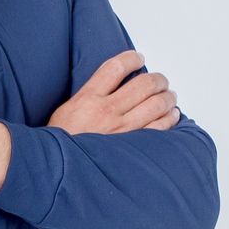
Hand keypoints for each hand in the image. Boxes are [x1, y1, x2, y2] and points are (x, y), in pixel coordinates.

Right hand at [48, 49, 178, 135]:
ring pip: (157, 104)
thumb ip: (89, 95)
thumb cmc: (61, 143)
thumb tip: (112, 84)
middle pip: (144, 84)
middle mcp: (106, 112)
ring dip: (167, 97)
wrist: (57, 170)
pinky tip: (171, 114)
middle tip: (160, 81)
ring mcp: (121, 130)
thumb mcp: (65, 111)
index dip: (131, 59)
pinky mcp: (131, 147)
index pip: (116, 68)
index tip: (137, 58)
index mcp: (87, 99)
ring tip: (169, 96)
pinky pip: (160, 127)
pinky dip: (170, 118)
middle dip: (158, 79)